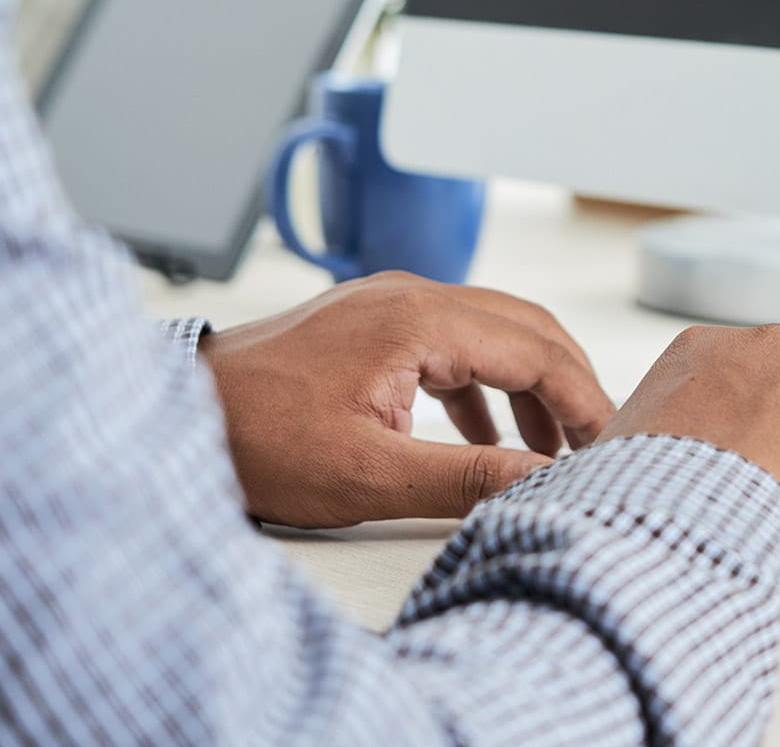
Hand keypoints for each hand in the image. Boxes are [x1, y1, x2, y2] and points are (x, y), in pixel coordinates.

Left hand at [199, 271, 615, 527]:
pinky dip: (485, 385)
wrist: (171, 414)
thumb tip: (544, 484)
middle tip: (600, 442)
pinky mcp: (370, 325)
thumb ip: (468, 477)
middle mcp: (409, 295)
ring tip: (554, 446)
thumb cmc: (255, 439)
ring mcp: (387, 304)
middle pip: (525, 328)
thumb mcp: (370, 475)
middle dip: (570, 385)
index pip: (536, 350)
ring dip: (531, 385)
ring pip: (492, 332)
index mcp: (419, 320)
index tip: (609, 445)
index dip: (584, 400)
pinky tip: (489, 432)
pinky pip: (453, 343)